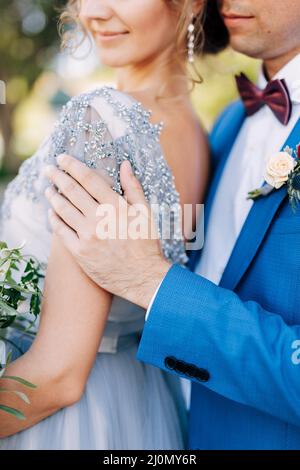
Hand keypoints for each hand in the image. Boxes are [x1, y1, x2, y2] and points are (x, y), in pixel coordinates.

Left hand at [45, 155, 170, 308]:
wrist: (143, 277)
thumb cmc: (147, 245)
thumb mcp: (146, 213)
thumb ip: (133, 187)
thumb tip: (125, 164)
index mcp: (116, 206)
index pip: (88, 179)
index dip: (73, 166)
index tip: (62, 158)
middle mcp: (99, 219)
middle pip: (72, 191)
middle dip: (57, 176)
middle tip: (49, 169)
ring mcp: (87, 236)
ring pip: (63, 210)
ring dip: (53, 197)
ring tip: (48, 189)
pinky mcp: (80, 253)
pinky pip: (61, 232)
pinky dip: (54, 220)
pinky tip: (52, 213)